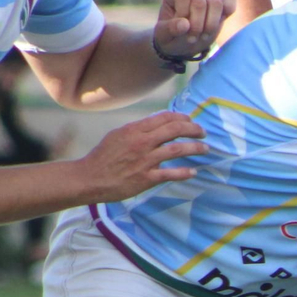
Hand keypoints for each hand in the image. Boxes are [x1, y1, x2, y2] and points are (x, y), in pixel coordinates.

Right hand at [79, 111, 207, 199]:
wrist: (91, 178)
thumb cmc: (104, 157)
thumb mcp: (118, 135)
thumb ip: (138, 130)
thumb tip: (156, 124)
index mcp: (134, 130)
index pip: (164, 118)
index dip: (182, 117)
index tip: (191, 120)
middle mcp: (142, 142)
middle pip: (174, 130)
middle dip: (193, 129)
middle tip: (203, 133)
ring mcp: (145, 160)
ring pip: (177, 149)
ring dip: (195, 148)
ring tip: (205, 149)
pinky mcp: (147, 178)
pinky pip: (171, 174)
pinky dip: (185, 172)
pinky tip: (193, 172)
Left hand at [153, 0, 236, 59]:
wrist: (180, 45)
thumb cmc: (169, 37)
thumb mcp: (163, 35)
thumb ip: (170, 29)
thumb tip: (185, 24)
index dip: (184, 13)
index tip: (180, 29)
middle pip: (201, 1)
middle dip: (198, 24)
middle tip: (191, 39)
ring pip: (216, 4)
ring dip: (211, 24)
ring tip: (203, 36)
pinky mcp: (219, 9)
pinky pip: (229, 2)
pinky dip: (230, 8)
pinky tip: (223, 19)